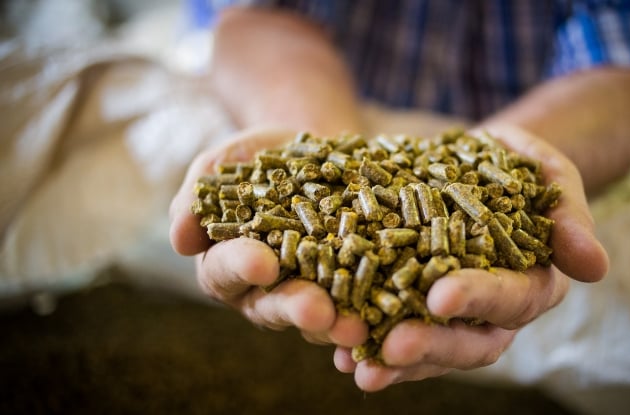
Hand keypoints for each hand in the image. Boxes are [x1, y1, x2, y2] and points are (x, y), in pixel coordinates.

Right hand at [169, 128, 367, 346]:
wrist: (313, 150)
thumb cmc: (259, 157)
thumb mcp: (225, 163)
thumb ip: (198, 196)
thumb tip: (179, 238)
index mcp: (226, 264)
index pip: (226, 270)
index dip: (243, 267)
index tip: (262, 262)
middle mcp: (265, 290)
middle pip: (275, 306)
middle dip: (296, 308)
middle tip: (316, 310)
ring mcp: (311, 292)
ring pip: (321, 316)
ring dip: (339, 323)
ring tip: (358, 325)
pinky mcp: (352, 288)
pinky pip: (361, 306)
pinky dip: (375, 314)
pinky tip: (391, 318)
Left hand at [333, 124, 608, 390]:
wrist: (473, 161)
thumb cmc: (516, 164)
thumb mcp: (546, 171)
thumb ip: (568, 212)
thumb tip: (594, 266)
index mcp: (532, 280)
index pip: (512, 296)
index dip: (479, 298)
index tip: (441, 296)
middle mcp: (493, 310)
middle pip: (469, 340)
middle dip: (431, 345)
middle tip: (391, 346)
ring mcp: (451, 315)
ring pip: (429, 348)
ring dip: (393, 360)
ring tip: (354, 365)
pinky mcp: (411, 306)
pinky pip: (391, 331)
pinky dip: (367, 343)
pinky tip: (335, 353)